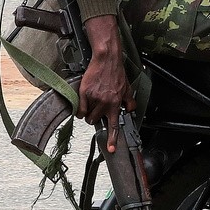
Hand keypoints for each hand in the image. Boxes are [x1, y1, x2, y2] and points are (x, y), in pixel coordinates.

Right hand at [79, 15, 134, 152]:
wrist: (107, 60)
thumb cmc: (116, 73)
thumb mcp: (127, 88)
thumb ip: (129, 101)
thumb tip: (130, 110)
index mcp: (116, 103)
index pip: (114, 125)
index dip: (112, 138)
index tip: (111, 149)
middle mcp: (105, 103)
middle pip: (96, 121)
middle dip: (95, 118)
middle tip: (97, 109)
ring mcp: (94, 98)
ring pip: (87, 116)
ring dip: (88, 113)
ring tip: (91, 103)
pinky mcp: (84, 93)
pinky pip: (79, 109)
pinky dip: (80, 109)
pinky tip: (83, 103)